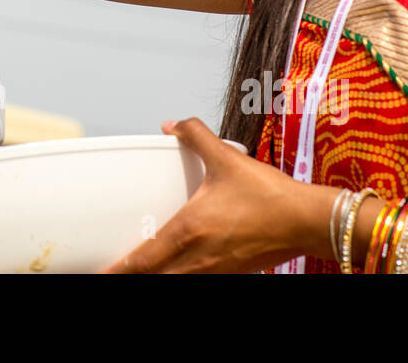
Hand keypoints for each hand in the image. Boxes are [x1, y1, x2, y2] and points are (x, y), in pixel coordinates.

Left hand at [103, 118, 315, 272]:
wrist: (307, 220)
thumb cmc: (269, 194)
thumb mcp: (227, 158)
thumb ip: (196, 136)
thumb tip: (171, 125)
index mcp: (190, 229)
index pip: (144, 259)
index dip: (119, 269)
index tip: (100, 273)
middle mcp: (198, 257)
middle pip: (154, 278)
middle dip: (131, 277)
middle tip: (110, 272)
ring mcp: (215, 270)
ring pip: (175, 283)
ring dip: (155, 278)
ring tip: (139, 271)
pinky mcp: (231, 274)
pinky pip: (197, 281)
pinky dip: (180, 278)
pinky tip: (175, 270)